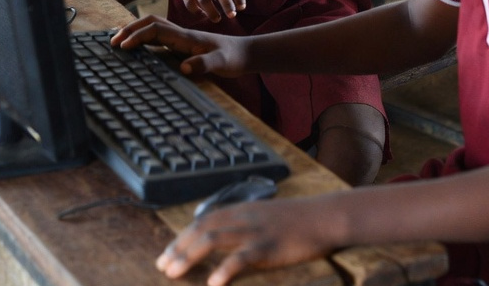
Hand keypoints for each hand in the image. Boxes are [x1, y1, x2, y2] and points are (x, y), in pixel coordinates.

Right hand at [111, 15, 247, 77]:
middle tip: (112, 41)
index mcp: (186, 37)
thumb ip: (205, 64)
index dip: (138, 36)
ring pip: (154, 28)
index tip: (123, 46)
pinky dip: (145, 38)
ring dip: (136, 31)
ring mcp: (182, 38)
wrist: (245, 53)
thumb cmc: (233, 58)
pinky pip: (160, 37)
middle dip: (131, 30)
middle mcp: (181, 34)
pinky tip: (139, 46)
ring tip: (118, 40)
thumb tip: (185, 67)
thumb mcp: (221, 63)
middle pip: (150, 24)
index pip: (156, 30)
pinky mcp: (183, 45)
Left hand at [156, 197, 336, 285]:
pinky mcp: (270, 246)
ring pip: (215, 239)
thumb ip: (245, 224)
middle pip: (203, 228)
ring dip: (190, 256)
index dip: (182, 237)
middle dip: (179, 247)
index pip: (204, 221)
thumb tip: (223, 239)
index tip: (166, 254)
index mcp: (242, 209)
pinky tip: (213, 283)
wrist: (325, 215)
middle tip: (162, 266)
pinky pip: (243, 256)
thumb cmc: (298, 220)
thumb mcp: (266, 215)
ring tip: (174, 273)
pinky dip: (225, 269)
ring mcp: (256, 230)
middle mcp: (244, 216)